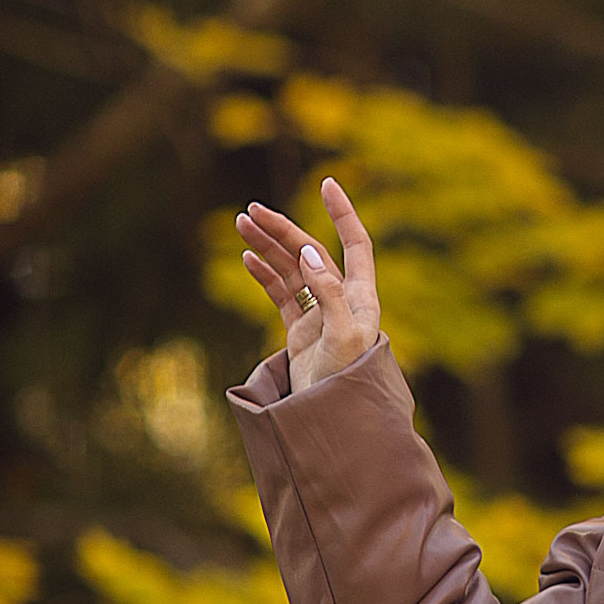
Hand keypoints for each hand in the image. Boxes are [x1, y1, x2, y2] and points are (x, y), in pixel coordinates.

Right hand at [235, 178, 381, 394]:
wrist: (335, 419)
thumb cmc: (349, 379)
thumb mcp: (344, 335)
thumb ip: (329, 293)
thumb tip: (311, 253)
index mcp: (361, 296)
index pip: (355, 244)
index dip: (343, 214)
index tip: (328, 183)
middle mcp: (341, 299)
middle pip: (311, 252)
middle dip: (283, 230)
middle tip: (252, 211)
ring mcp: (319, 314)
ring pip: (290, 270)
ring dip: (268, 247)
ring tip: (242, 225)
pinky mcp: (300, 331)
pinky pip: (281, 294)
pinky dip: (264, 275)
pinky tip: (248, 258)